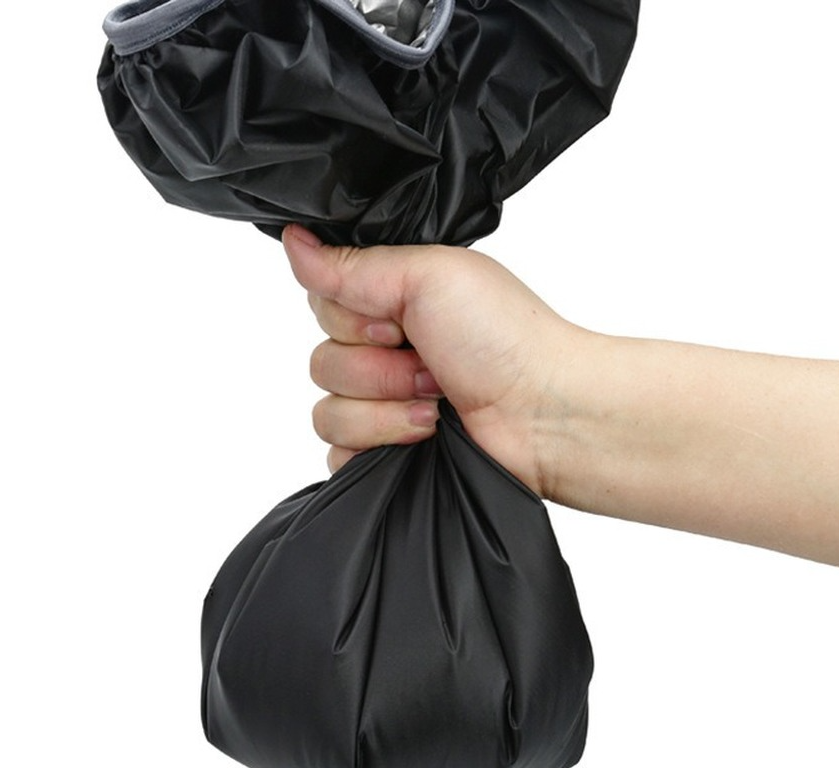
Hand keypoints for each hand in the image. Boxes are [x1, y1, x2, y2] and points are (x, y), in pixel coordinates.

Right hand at [282, 225, 586, 494]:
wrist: (544, 415)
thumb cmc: (504, 339)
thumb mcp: (428, 275)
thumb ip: (351, 264)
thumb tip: (294, 241)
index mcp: (391, 306)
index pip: (322, 306)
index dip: (353, 319)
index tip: (399, 322)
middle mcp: (383, 356)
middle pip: (320, 361)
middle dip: (377, 367)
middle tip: (430, 363)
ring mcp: (383, 409)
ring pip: (326, 411)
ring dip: (385, 408)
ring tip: (437, 403)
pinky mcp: (384, 456)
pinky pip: (336, 455)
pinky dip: (379, 444)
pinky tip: (422, 436)